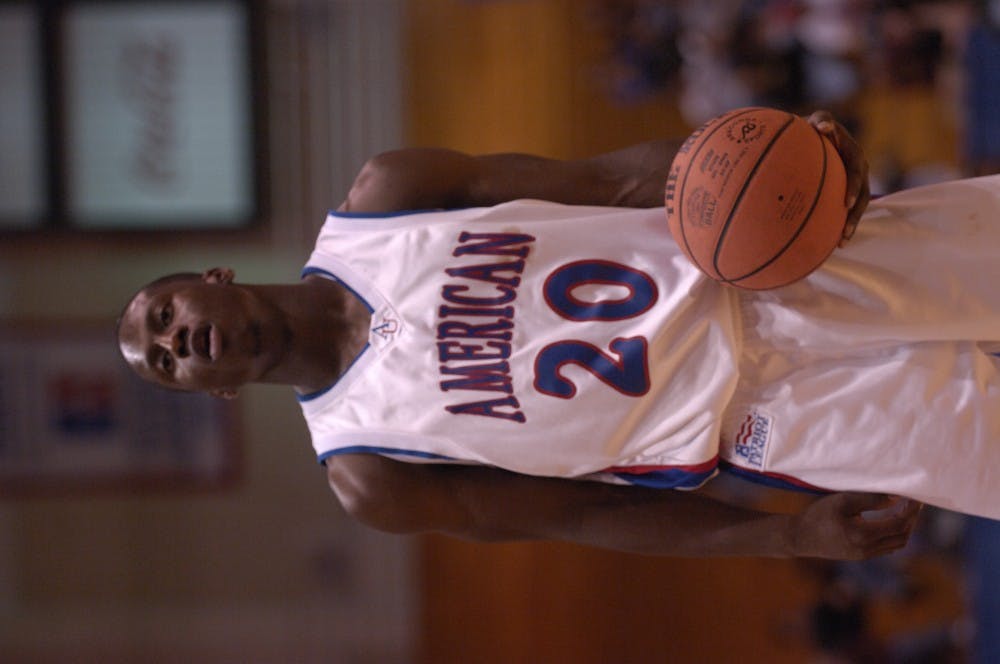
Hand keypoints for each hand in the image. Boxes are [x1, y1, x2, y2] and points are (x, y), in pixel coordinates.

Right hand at [787, 492, 921, 559]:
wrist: (800, 537)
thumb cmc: (818, 515)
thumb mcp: (841, 501)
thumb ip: (869, 499)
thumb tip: (895, 498)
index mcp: (863, 535)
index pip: (899, 524)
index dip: (911, 511)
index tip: (916, 497)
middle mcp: (867, 549)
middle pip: (902, 536)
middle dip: (911, 519)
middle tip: (913, 503)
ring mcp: (864, 555)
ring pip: (897, 544)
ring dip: (905, 528)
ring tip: (905, 512)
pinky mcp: (860, 556)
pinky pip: (887, 548)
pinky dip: (895, 536)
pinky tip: (891, 523)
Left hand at [808, 110, 870, 246]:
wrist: (814, 136)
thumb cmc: (813, 128)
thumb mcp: (817, 120)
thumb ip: (820, 120)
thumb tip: (822, 126)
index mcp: (854, 154)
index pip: (858, 171)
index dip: (855, 187)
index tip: (847, 203)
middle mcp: (859, 169)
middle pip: (862, 195)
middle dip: (855, 214)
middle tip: (845, 229)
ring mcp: (854, 183)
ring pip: (858, 206)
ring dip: (851, 224)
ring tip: (841, 243)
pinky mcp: (847, 192)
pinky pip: (845, 210)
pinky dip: (839, 225)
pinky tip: (829, 244)